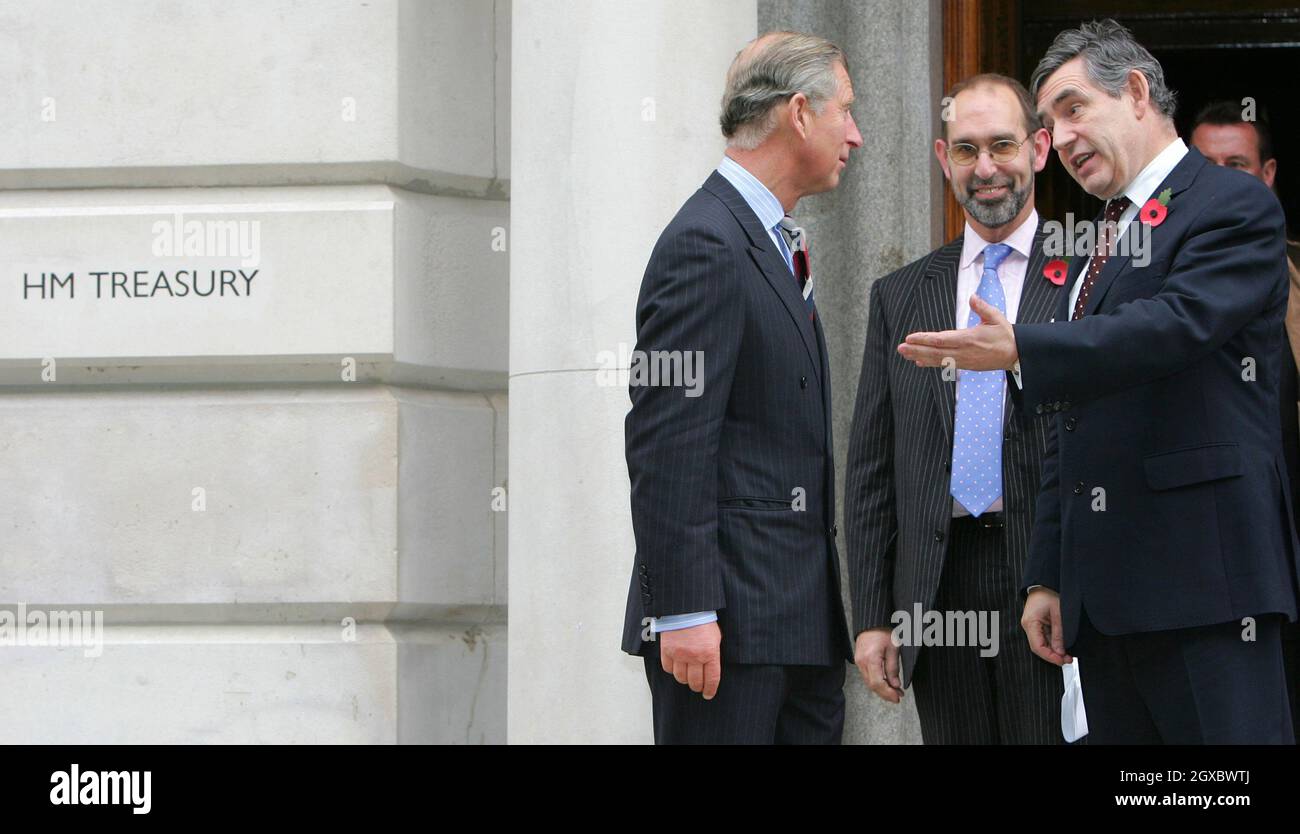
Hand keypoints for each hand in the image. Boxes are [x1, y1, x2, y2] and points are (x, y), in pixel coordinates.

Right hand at [660, 621, 721, 698]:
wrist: (686, 608)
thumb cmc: (703, 621)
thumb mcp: (715, 638)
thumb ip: (713, 654)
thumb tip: (711, 669)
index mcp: (710, 653)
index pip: (711, 679)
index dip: (710, 690)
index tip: (708, 694)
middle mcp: (695, 656)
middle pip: (695, 682)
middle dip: (698, 687)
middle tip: (698, 686)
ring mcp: (679, 654)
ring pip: (681, 678)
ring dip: (685, 679)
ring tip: (687, 676)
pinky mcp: (667, 650)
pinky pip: (668, 668)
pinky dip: (672, 670)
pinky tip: (676, 667)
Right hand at [854, 627, 903, 703]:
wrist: (872, 621)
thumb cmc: (883, 630)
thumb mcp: (893, 648)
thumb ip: (893, 668)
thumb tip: (895, 685)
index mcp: (870, 659)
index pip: (878, 683)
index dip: (888, 693)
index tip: (898, 697)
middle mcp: (862, 662)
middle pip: (872, 685)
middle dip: (885, 693)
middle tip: (898, 697)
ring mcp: (859, 661)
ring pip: (869, 682)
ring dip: (881, 689)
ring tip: (894, 691)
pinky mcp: (859, 660)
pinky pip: (867, 675)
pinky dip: (876, 682)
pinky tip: (885, 683)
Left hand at [897, 295, 1018, 370]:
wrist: (1015, 355)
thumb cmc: (1005, 335)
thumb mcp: (996, 318)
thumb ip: (982, 308)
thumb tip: (973, 297)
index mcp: (969, 338)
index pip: (943, 339)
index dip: (925, 339)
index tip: (911, 337)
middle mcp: (964, 351)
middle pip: (936, 351)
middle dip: (916, 349)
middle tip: (900, 348)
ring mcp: (963, 360)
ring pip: (937, 359)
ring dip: (919, 356)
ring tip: (904, 353)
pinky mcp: (964, 365)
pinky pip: (944, 364)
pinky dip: (930, 363)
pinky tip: (919, 362)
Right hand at [1021, 588, 1072, 665]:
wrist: (1043, 583)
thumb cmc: (1048, 593)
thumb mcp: (1058, 613)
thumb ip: (1059, 633)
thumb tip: (1060, 651)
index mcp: (1030, 623)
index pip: (1037, 647)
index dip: (1050, 657)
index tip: (1062, 661)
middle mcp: (1028, 626)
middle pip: (1038, 648)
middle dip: (1053, 656)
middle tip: (1068, 660)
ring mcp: (1031, 626)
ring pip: (1041, 644)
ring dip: (1054, 651)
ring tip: (1068, 655)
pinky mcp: (1036, 625)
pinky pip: (1043, 639)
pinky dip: (1053, 644)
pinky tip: (1062, 647)